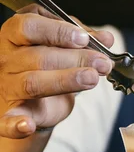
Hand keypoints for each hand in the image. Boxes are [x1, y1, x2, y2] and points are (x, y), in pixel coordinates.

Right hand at [0, 5, 113, 137]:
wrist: (34, 99)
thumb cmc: (48, 67)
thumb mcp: (64, 47)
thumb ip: (83, 40)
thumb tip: (106, 38)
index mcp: (15, 35)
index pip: (28, 26)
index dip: (57, 31)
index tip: (84, 38)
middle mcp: (7, 59)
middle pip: (38, 57)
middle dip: (76, 58)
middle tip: (102, 63)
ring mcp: (8, 87)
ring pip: (32, 83)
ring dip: (66, 81)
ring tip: (93, 78)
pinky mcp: (11, 114)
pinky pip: (7, 121)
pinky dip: (15, 125)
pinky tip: (28, 126)